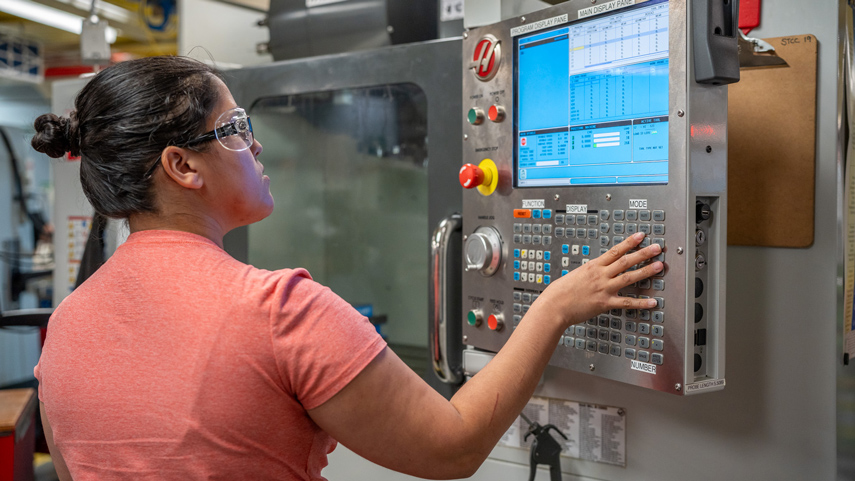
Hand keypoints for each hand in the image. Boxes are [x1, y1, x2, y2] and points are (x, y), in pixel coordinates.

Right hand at [532, 232, 662, 329]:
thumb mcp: (576, 275)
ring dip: (646, 271)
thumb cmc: (561, 292)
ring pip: (629, 277)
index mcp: (593, 266)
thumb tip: (598, 269)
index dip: (630, 242)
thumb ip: (590, 272)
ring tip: (659, 266)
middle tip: (657, 248)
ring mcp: (604, 288)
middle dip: (643, 253)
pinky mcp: (605, 303)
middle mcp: (600, 275)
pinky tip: (652, 302)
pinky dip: (641, 303)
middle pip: (626, 261)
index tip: (641, 236)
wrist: (555, 305)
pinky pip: (626, 302)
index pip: (615, 251)